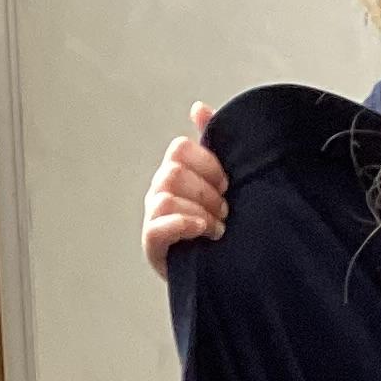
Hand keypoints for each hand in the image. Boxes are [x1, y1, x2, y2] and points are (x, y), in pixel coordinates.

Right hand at [142, 110, 229, 270]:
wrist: (223, 271)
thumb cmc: (220, 226)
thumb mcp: (222, 183)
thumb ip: (213, 144)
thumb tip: (198, 109)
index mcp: (176, 172)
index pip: (181, 149)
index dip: (207, 164)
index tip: (227, 184)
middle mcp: (160, 190)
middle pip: (174, 172)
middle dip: (207, 191)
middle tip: (225, 211)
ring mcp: (153, 216)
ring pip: (167, 196)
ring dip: (200, 211)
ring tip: (218, 228)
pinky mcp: (153, 243)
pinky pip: (158, 225)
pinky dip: (183, 224)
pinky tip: (202, 231)